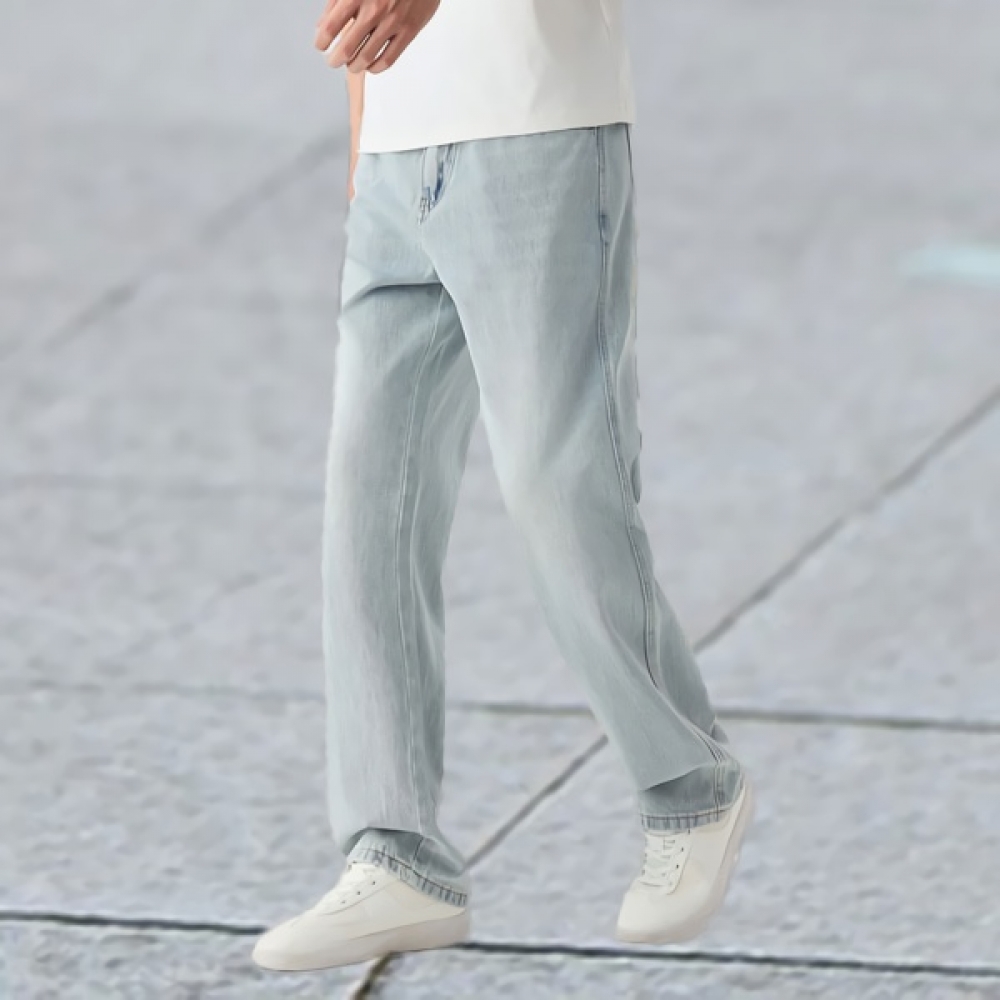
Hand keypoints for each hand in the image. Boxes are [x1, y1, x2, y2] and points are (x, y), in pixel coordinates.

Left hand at [315, 0, 440, 73]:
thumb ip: (337, 1)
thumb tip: (322, 25)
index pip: (331, 27)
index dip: (322, 41)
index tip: (320, 46)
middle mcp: (374, 9)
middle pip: (347, 48)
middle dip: (335, 59)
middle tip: (333, 61)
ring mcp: (393, 22)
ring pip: (367, 57)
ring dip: (354, 66)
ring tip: (351, 66)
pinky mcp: (409, 30)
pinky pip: (389, 58)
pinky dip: (376, 67)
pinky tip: (371, 67)